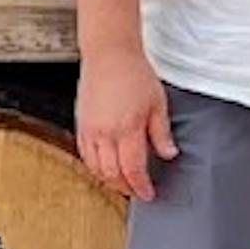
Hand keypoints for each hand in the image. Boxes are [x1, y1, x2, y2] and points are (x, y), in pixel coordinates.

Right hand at [74, 46, 176, 204]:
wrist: (109, 55)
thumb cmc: (134, 74)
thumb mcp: (157, 103)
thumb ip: (161, 133)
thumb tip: (169, 154)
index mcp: (127, 128)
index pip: (133, 169)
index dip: (141, 186)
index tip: (149, 194)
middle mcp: (105, 133)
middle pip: (113, 174)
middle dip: (126, 188)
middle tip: (137, 192)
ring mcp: (90, 130)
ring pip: (96, 169)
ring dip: (110, 181)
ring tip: (123, 184)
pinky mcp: (81, 126)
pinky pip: (85, 156)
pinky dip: (95, 168)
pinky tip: (105, 169)